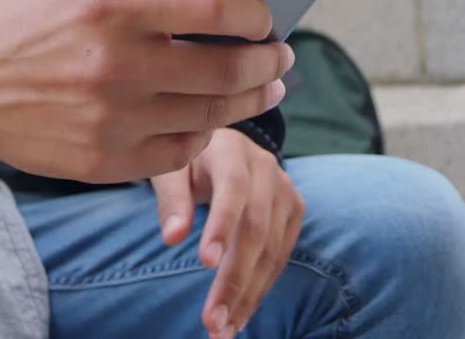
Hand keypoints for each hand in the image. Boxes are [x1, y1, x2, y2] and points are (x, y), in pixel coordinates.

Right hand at [0, 0, 294, 182]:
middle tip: (282, 58)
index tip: (265, 19)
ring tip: (265, 88)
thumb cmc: (31, 19)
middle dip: (269, 62)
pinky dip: (205, 134)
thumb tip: (222, 4)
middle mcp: (116, 63)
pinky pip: (180, 153)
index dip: (257, 15)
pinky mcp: (103, 161)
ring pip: (212, 116)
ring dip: (251, 101)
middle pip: (228, 69)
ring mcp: (111, 119)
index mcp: (114, 3)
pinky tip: (211, 118)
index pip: (218, 9)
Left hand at [152, 129, 305, 338]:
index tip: (205, 264)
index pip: (233, 189)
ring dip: (249, 294)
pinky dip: (262, 288)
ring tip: (224, 329)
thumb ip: (172, 199)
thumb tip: (172, 238)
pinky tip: (241, 314)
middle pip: (256, 229)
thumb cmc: (189, 160)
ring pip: (272, 250)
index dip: (222, 226)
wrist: (224, 145)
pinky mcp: (294, 210)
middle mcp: (266, 168)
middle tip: (212, 320)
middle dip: (235, 279)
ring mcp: (285, 189)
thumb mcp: (171, 170)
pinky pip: (281, 256)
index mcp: (232, 151)